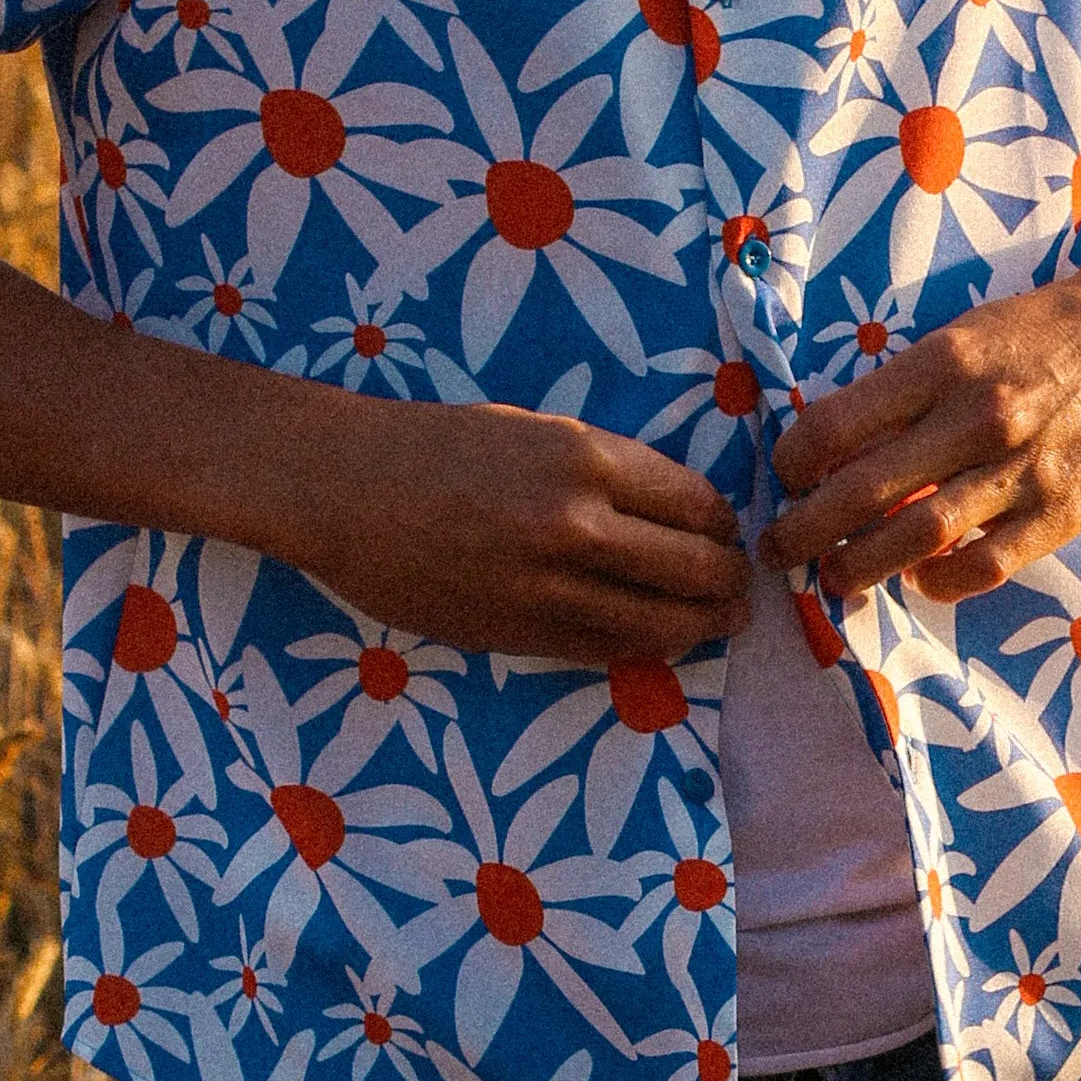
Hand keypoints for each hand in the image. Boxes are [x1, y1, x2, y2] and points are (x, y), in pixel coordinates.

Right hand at [291, 391, 747, 667]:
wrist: (341, 488)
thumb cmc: (433, 446)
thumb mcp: (532, 431)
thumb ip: (601, 470)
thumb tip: (672, 511)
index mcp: (586, 457)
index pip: (695, 503)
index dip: (722, 525)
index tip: (728, 535)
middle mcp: (578, 523)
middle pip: (693, 568)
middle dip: (728, 583)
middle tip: (739, 590)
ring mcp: (549, 585)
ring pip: (659, 621)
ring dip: (701, 625)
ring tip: (719, 624)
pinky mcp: (518, 633)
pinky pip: (605, 649)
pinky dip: (641, 647)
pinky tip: (656, 641)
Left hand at [765, 255, 1080, 605]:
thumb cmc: (1039, 333)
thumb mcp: (963, 335)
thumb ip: (904, 388)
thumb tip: (833, 442)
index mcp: (943, 364)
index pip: (837, 424)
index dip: (794, 462)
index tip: (786, 476)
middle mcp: (978, 417)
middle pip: (864, 491)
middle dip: (806, 530)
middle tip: (779, 548)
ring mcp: (1021, 469)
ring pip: (918, 537)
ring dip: (860, 566)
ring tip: (834, 577)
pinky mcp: (1060, 510)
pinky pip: (985, 565)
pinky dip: (941, 581)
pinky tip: (920, 578)